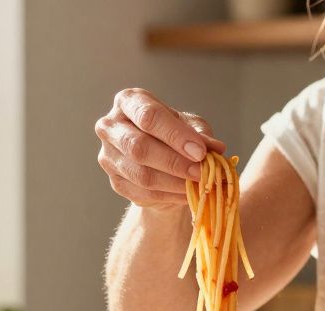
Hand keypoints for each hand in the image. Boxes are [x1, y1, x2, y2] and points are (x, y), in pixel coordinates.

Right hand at [95, 88, 224, 209]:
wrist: (160, 162)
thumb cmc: (174, 135)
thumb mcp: (190, 126)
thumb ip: (200, 134)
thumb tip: (215, 148)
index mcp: (129, 101)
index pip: (148, 116)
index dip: (175, 135)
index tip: (201, 152)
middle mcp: (111, 126)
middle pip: (138, 147)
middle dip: (175, 162)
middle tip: (202, 172)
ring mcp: (108, 156)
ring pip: (141, 174)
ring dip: (175, 183)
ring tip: (199, 185)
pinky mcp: (115, 182)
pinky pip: (142, 193)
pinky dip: (170, 196)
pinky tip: (188, 194)